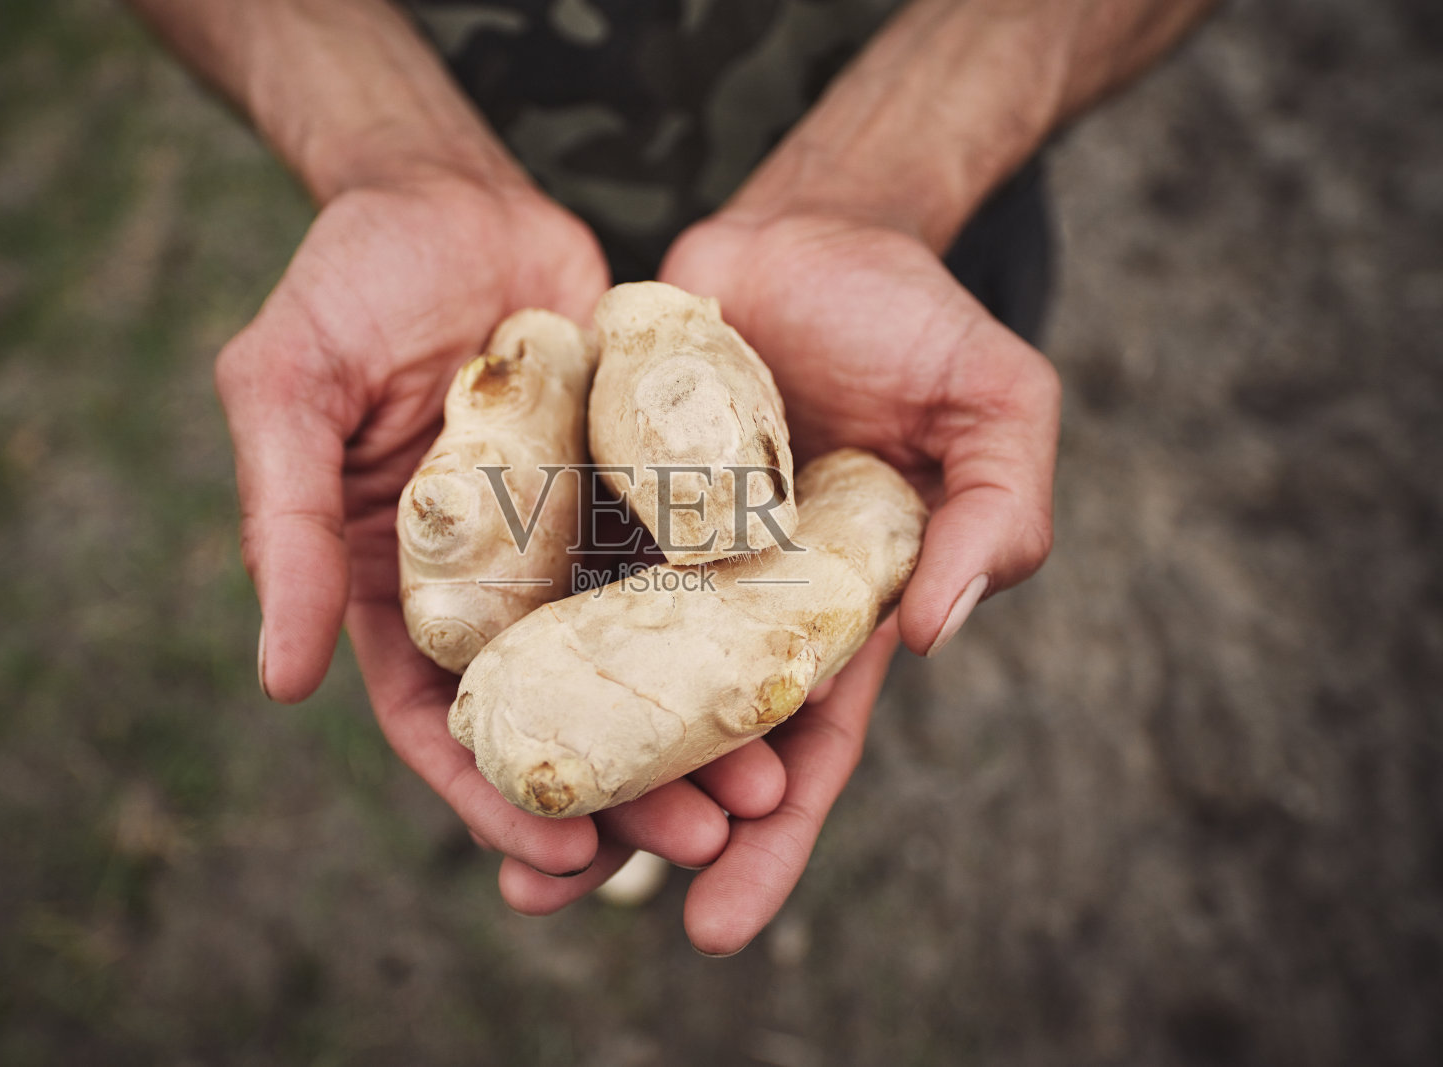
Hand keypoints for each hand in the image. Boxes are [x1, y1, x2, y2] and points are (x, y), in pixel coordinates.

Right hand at [217, 175, 809, 922]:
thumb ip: (289, 527)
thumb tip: (281, 680)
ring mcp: (574, 538)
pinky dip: (733, 628)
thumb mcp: (287, 391)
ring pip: (641, 661)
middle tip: (696, 842)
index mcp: (401, 587)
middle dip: (625, 791)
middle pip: (563, 712)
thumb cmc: (348, 284)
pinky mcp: (643, 487)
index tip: (557, 862)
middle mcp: (496, 581)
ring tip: (763, 787)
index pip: (442, 722)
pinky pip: (692, 568)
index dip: (494, 796)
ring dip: (697, 733)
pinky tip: (789, 672)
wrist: (454, 192)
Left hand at [521, 210, 1055, 953]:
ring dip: (551, 758)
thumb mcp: (996, 409)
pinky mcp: (593, 490)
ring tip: (489, 840)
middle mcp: (733, 602)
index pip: (802, 751)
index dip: (766, 842)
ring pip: (596, 677)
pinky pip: (544, 571)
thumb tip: (930, 638)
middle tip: (553, 894)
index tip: (715, 928)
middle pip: (680, 740)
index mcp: (829, 613)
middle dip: (630, 826)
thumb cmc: (916, 320)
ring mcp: (657, 550)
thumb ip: (994, 516)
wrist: (810, 227)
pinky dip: (507, 635)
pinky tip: (450, 692)